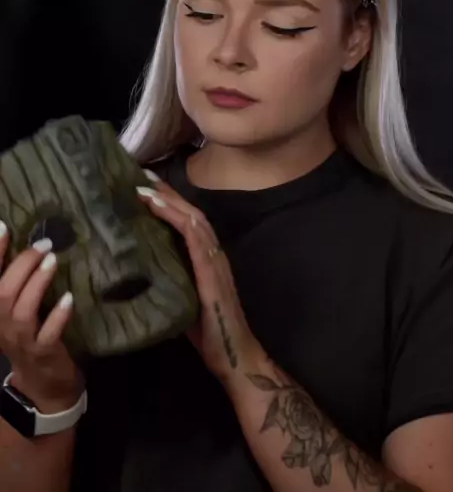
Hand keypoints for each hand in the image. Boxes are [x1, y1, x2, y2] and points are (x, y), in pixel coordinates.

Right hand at [0, 224, 83, 413]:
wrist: (44, 386)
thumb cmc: (33, 337)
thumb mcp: (19, 311)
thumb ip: (21, 282)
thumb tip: (35, 243)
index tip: (3, 226)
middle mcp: (2, 326)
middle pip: (2, 293)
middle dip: (21, 264)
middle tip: (44, 243)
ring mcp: (22, 342)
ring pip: (22, 311)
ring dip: (37, 283)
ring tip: (53, 261)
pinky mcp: (44, 354)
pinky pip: (47, 334)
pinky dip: (57, 315)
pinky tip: (69, 298)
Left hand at [137, 175, 264, 391]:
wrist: (234, 357)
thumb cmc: (208, 333)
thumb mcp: (181, 299)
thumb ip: (168, 281)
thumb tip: (139, 272)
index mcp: (206, 258)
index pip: (187, 222)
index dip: (169, 203)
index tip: (146, 187)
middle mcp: (213, 253)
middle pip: (190, 213)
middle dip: (167, 193)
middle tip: (142, 176)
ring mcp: (215, 261)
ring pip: (193, 219)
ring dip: (169, 201)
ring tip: (145, 188)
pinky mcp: (212, 272)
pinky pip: (195, 238)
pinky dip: (177, 219)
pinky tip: (161, 208)